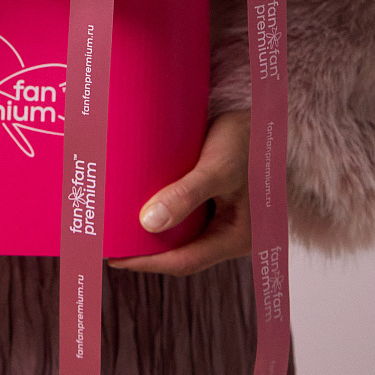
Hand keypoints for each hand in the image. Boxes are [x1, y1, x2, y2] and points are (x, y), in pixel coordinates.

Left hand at [107, 109, 250, 276]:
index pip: (185, 261)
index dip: (147, 262)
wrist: (265, 112)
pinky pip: (183, 210)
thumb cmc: (249, 140)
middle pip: (181, 250)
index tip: (114, 257)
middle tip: (109, 240)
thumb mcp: (218, 168)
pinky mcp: (213, 197)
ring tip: (117, 222)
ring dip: (151, 227)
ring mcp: (222, 216)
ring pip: (181, 231)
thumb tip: (149, 224)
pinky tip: (138, 199)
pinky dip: (161, 207)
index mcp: (237, 238)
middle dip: (146, 248)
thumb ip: (186, 195)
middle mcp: (229, 232)